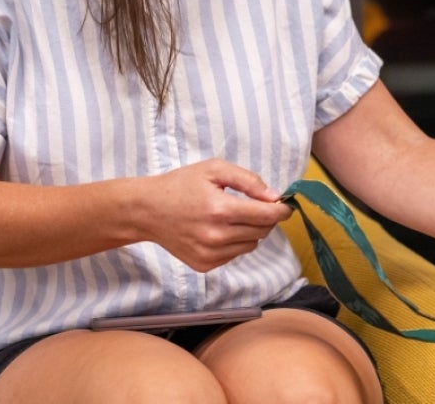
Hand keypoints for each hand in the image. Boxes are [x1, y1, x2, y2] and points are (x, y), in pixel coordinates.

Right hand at [140, 159, 293, 271]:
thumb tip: (274, 196)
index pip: (266, 215)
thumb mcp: (214, 170)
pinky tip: (219, 229)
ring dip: (251, 231)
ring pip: (251, 245)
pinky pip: (235, 255)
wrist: (147, 211)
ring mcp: (210, 254)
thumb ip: (248, 180)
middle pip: (262, 231)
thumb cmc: (181, 185)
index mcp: (220, 210)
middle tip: (257, 205)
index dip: (282, 210)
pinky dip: (235, 242)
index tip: (286, 206)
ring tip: (232, 216)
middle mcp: (216, 236)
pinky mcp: (204, 265)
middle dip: (266, 217)